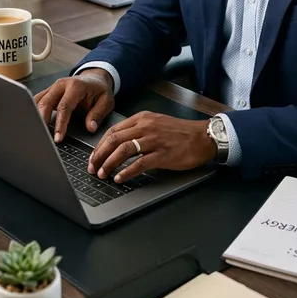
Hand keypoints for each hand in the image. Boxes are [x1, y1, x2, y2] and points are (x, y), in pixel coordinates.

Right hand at [34, 70, 113, 141]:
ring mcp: (53, 87)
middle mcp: (61, 84)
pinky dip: (33, 112)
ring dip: (35, 117)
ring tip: (36, 133)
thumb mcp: (106, 101)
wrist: (95, 79)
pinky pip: (37, 101)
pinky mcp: (48, 92)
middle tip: (42, 138)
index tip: (58, 138)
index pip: (64, 106)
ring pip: (37, 101)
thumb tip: (90, 127)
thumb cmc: (99, 90)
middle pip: (45, 103)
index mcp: (76, 86)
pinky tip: (34, 124)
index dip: (60, 123)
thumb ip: (98, 114)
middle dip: (42, 122)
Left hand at [88, 112, 215, 183]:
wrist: (203, 137)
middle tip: (93, 167)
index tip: (94, 156)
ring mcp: (154, 140)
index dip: (100, 145)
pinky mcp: (163, 154)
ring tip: (103, 174)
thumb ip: (139, 130)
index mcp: (143, 118)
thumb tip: (118, 144)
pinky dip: (127, 172)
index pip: (113, 130)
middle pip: (115, 139)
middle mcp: (146, 127)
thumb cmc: (181, 132)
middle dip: (99, 155)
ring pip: (124, 150)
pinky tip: (120, 178)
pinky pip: (140, 163)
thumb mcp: (157, 123)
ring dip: (109, 164)